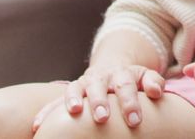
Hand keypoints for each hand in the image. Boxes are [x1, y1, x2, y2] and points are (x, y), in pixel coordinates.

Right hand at [32, 64, 164, 131]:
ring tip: (74, 111)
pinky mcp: (71, 91)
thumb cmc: (133, 79)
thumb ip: (154, 81)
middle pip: (100, 87)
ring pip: (76, 89)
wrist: (113, 68)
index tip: (135, 121)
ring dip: (73, 100)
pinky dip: (47, 111)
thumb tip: (156, 92)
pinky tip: (38, 125)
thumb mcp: (146, 76)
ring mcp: (84, 83)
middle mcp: (101, 77)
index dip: (130, 103)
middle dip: (100, 102)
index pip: (126, 86)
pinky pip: (55, 101)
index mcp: (122, 73)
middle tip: (103, 118)